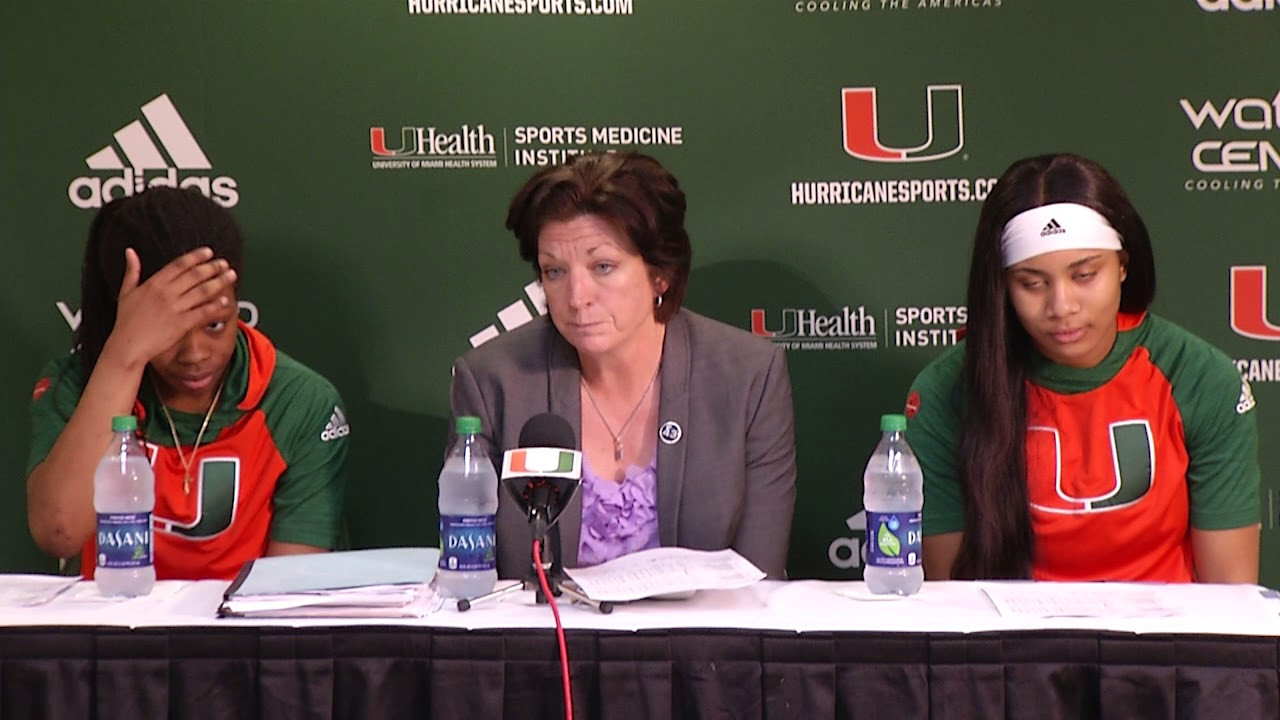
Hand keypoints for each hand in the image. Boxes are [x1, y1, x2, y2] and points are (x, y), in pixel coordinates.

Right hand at [105, 246, 237, 366]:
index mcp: (153, 283)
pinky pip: (202, 312)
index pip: (179, 265)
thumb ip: (132, 271)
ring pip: (202, 291)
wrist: (128, 346)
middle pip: (194, 275)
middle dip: (212, 267)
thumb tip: (130, 251)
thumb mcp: (125, 292)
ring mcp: (174, 308)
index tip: (209, 252)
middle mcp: (166, 293)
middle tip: (225, 263)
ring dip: (219, 282)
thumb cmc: (126, 321)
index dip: (196, 257)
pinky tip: (226, 300)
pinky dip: (215, 305)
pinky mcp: (181, 324)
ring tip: (231, 275)